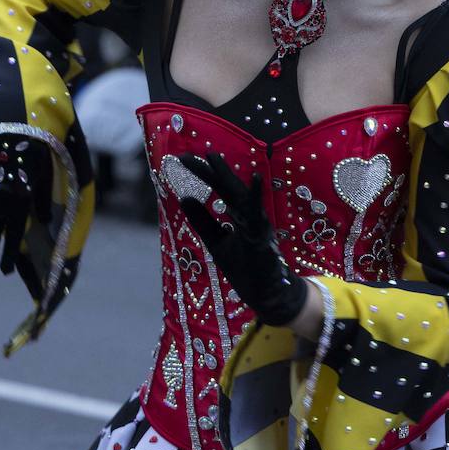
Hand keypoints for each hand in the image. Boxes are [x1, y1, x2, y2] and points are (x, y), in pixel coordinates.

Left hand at [177, 153, 307, 326]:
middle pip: (228, 188)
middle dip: (210, 170)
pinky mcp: (262, 238)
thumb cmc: (244, 266)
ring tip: (213, 158)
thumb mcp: (216, 241)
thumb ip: (202, 220)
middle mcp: (249, 215)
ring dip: (227, 177)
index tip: (183, 159)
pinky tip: (255, 179)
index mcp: (239, 214)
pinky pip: (257, 216)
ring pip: (240, 196)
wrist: (264, 294)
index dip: (204, 174)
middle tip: (189, 154)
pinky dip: (256, 197)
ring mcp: (257, 224)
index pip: (220, 189)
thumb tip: (184, 197)